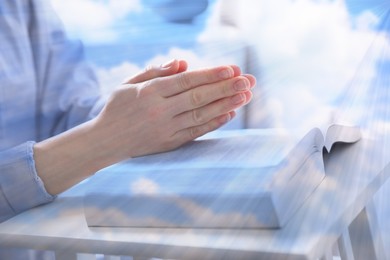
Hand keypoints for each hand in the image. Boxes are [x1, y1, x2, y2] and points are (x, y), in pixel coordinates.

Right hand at [94, 61, 255, 159]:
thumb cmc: (118, 108)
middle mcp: (160, 110)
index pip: (186, 81)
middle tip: (248, 80)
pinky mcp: (170, 143)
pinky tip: (230, 114)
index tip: (231, 68)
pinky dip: (214, 122)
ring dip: (225, 105)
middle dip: (226, 88)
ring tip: (246, 96)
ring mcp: (166, 129)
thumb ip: (155, 71)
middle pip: (198, 97)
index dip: (210, 74)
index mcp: (149, 92)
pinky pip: (196, 132)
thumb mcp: (129, 84)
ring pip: (201, 114)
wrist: (105, 141)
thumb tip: (183, 63)